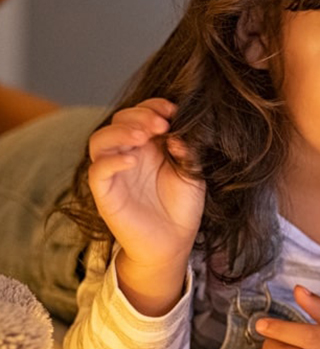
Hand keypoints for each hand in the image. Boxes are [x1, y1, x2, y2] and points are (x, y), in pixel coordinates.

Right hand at [87, 98, 204, 312]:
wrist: (175, 242)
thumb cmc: (183, 206)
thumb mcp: (192, 173)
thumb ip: (186, 152)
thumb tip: (177, 133)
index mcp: (148, 146)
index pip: (139, 114)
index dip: (152, 106)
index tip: (173, 109)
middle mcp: (128, 154)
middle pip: (118, 121)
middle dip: (138, 115)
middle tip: (161, 123)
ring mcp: (114, 173)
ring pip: (99, 140)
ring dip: (120, 131)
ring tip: (145, 135)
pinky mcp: (105, 194)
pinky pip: (97, 172)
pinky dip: (111, 161)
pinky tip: (132, 159)